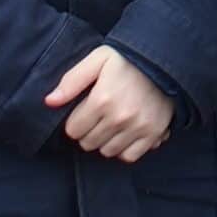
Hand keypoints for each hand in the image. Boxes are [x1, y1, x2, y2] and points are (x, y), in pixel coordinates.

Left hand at [45, 47, 174, 162]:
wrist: (166, 61)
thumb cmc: (128, 59)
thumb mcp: (98, 59)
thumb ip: (72, 80)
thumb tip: (50, 102)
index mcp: (102, 99)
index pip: (73, 130)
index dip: (76, 121)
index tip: (85, 111)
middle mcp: (119, 117)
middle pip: (88, 143)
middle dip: (89, 132)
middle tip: (98, 117)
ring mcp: (137, 127)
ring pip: (107, 151)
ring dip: (105, 141)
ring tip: (112, 124)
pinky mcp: (153, 133)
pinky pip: (129, 156)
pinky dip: (124, 149)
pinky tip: (125, 134)